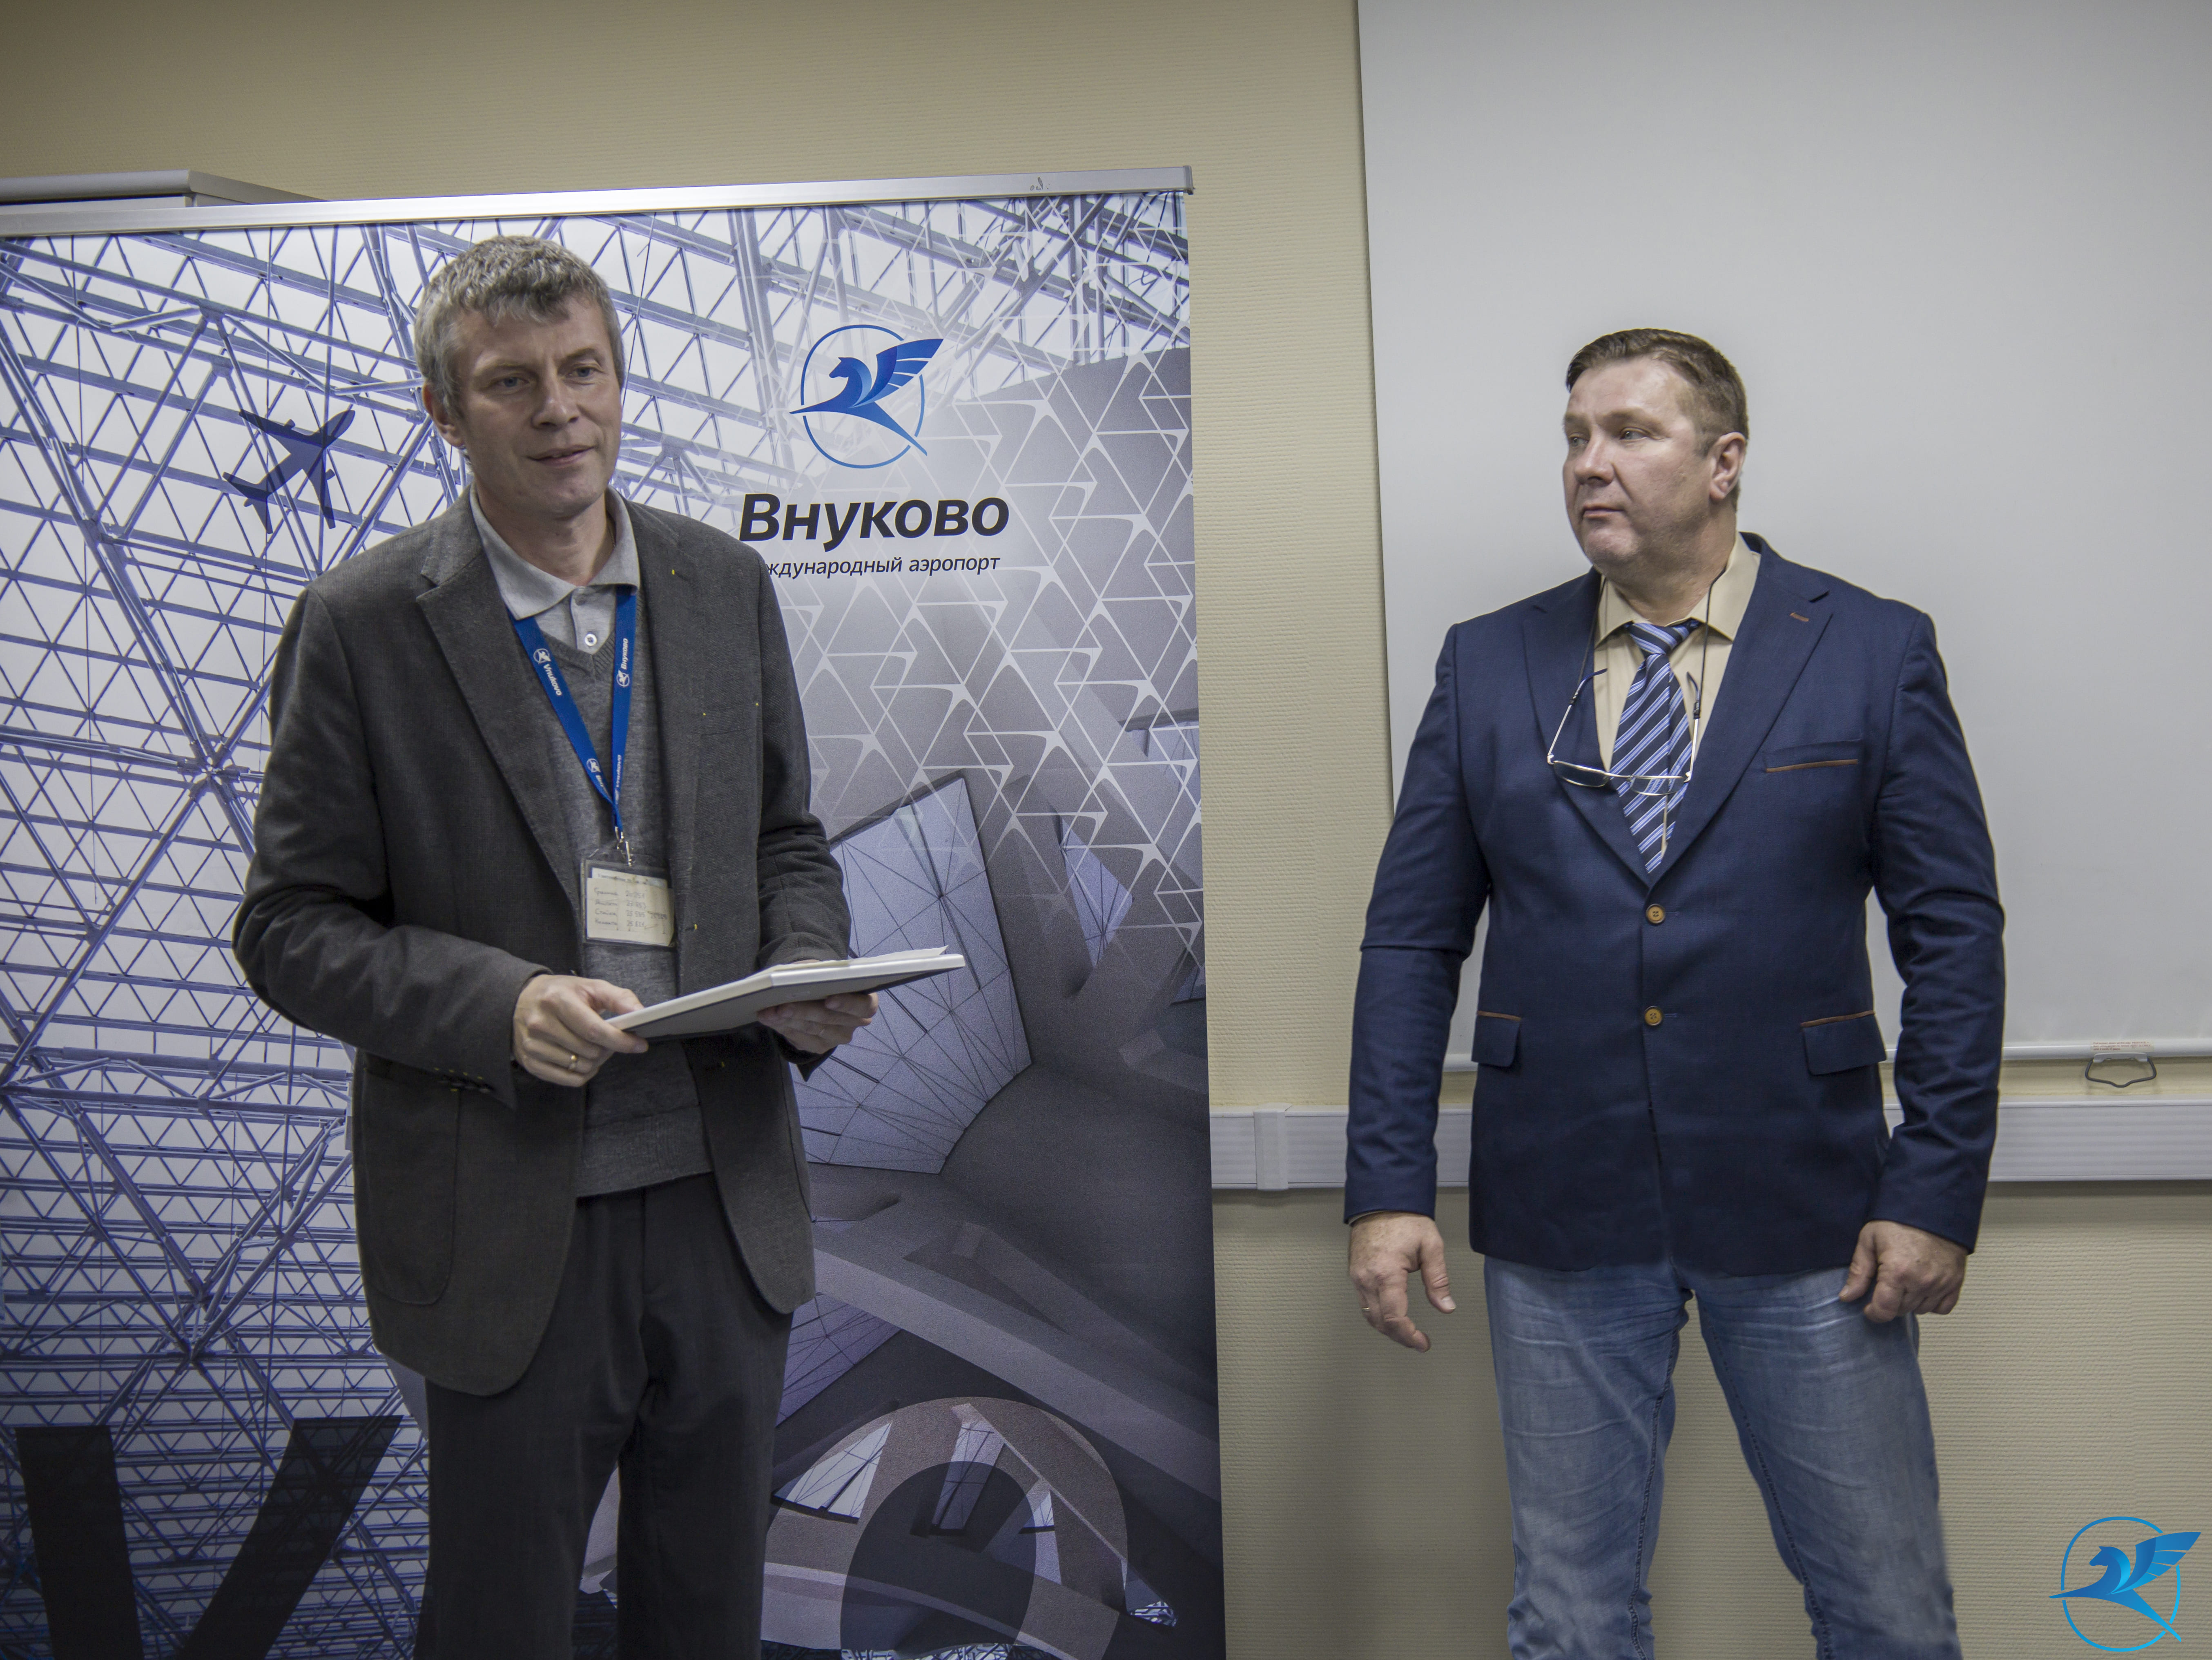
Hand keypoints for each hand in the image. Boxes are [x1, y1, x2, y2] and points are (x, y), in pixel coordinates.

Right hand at [512, 974, 648, 1085]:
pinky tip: (584, 1059)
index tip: (639, 1045)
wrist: (521, 999)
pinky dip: (584, 1073)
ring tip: (595, 1046)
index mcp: (557, 1000)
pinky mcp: (529, 1062)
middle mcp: (541, 1024)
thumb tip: (640, 1013)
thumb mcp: (590, 987)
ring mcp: (532, 1045)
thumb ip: (619, 998)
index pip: (594, 1030)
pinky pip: (568, 1080)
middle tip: (610, 1039)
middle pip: (589, 1051)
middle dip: (609, 1048)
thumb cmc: (561, 993)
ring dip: (597, 1061)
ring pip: (580, 1067)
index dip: (620, 1040)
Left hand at [756, 967, 876, 1054]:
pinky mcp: (819, 1046)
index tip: (829, 1000)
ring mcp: (837, 1038)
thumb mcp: (825, 970)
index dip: (846, 1003)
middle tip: (782, 1006)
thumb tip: (796, 977)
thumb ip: (819, 974)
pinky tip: (769, 1019)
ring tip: (769, 1012)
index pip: (863, 1006)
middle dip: (802, 1012)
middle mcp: (855, 1024)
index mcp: (866, 1002)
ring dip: (787, 1020)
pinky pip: (800, 1039)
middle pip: (829, 1019)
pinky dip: (783, 1027)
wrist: (821, 992)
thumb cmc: (826, 978)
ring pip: (811, 1030)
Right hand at [1348, 1211, 1455, 1350]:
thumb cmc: (1404, 1219)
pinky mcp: (1354, 1273)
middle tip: (1418, 1341)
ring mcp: (1357, 1276)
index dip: (1409, 1336)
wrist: (1381, 1200)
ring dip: (1387, 1328)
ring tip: (1407, 1332)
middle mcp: (1367, 1278)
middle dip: (1400, 1337)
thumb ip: (1438, 1280)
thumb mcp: (1431, 1247)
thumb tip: (1446, 1306)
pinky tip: (1391, 1315)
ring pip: (1369, 1315)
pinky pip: (1363, 1303)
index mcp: (1386, 1273)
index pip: (1394, 1318)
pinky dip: (1377, 1315)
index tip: (1423, 1343)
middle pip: (1380, 1322)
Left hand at [1839, 1219, 1967, 1320]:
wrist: (1931, 1207)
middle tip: (1886, 1284)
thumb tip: (1847, 1297)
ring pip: (1921, 1310)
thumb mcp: (1869, 1240)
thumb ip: (1858, 1271)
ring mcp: (1942, 1283)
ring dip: (1909, 1302)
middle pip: (1901, 1310)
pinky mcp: (1956, 1281)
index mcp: (1898, 1272)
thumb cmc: (1898, 1221)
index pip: (1885, 1310)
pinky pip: (1943, 1308)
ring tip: (1904, 1281)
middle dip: (1889, 1302)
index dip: (1874, 1313)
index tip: (1869, 1308)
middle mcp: (1922, 1281)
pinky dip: (1932, 1303)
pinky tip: (1922, 1287)